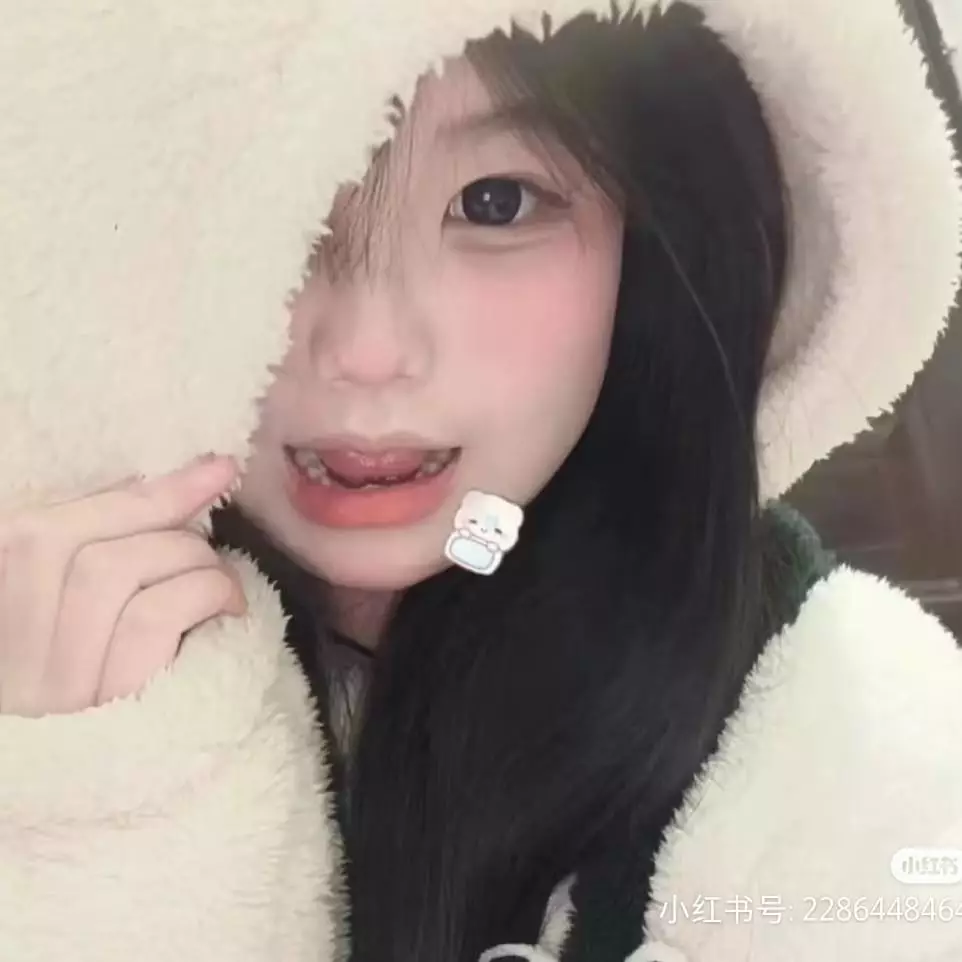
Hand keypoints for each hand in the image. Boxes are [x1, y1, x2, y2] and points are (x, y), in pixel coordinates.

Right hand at [0, 455, 245, 716]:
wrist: (99, 780)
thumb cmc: (102, 677)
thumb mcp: (77, 613)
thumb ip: (97, 553)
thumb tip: (163, 490)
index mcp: (0, 602)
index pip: (43, 531)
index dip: (137, 493)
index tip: (212, 467)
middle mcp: (6, 647)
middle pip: (74, 545)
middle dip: (163, 522)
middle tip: (207, 540)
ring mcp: (48, 682)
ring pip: (112, 571)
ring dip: (188, 560)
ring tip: (217, 580)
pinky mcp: (103, 709)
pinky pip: (152, 618)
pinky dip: (204, 593)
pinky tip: (229, 608)